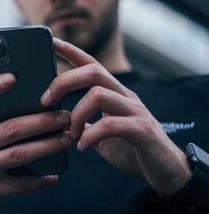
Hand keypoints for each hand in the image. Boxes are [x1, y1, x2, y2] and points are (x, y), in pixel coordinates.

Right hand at [0, 73, 71, 213]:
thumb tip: (33, 104)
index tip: (12, 76)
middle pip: (9, 128)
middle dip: (41, 121)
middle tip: (65, 116)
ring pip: (19, 153)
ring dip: (48, 145)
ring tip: (67, 138)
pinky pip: (20, 184)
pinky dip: (40, 179)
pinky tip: (54, 174)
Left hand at [40, 38, 191, 195]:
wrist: (167, 172)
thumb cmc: (132, 150)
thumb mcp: (102, 135)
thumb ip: (85, 124)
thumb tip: (59, 121)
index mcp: (115, 94)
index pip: (91, 64)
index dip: (71, 51)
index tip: (52, 41)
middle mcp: (126, 96)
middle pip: (93, 72)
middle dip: (63, 81)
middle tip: (45, 100)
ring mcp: (136, 111)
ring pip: (98, 94)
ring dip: (76, 115)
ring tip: (71, 134)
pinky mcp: (143, 130)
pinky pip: (110, 124)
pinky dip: (90, 135)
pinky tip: (83, 147)